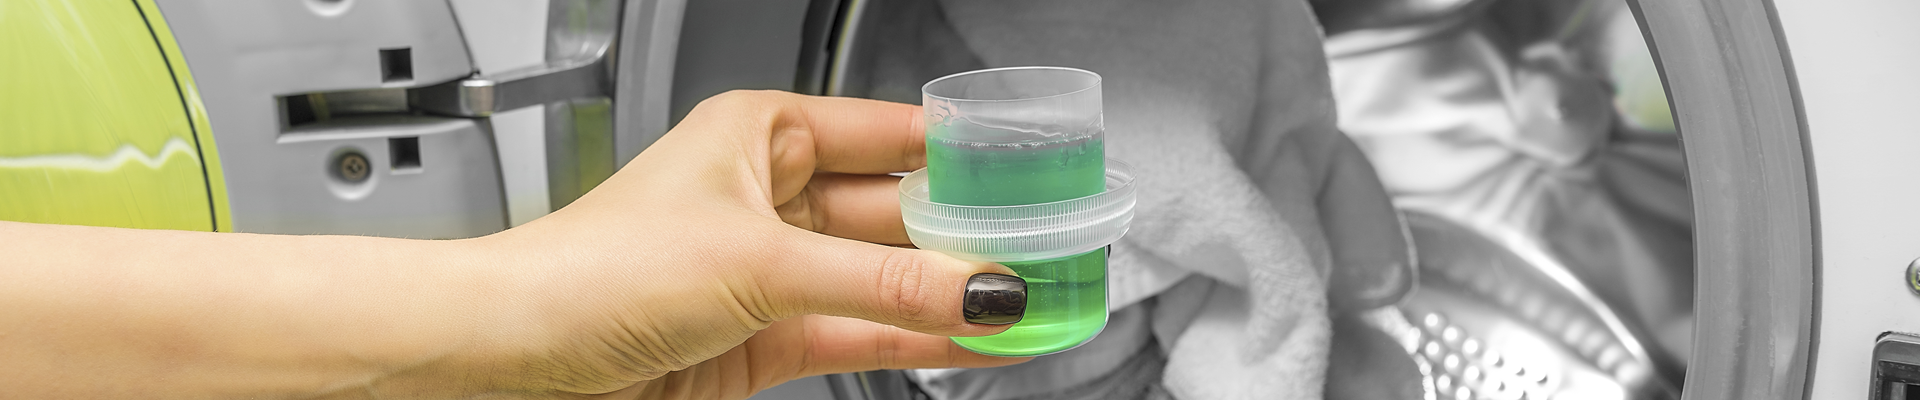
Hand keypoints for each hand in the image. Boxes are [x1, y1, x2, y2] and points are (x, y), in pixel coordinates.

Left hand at [452, 91, 1028, 397]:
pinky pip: (862, 331)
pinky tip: (975, 340)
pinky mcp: (765, 338)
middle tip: (1044, 255)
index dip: (962, 153)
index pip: (889, 135)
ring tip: (1030, 304)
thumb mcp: (760, 264)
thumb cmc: (591, 270)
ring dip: (951, 295)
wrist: (514, 358)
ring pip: (885, 278)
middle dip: (968, 237)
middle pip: (897, 213)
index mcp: (762, 133)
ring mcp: (770, 271)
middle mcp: (769, 195)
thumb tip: (978, 287)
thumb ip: (882, 281)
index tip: (1031, 173)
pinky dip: (918, 338)